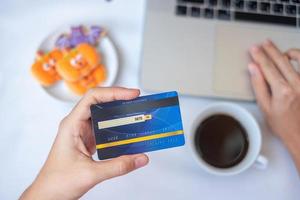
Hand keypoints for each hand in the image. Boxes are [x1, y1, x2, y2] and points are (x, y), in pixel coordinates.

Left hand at [20, 87, 148, 199]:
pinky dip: (117, 125)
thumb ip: (118, 166)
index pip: (93, 98)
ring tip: (135, 112)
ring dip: (119, 111)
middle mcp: (77, 124)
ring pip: (102, 114)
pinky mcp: (88, 140)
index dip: (113, 92)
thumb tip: (140, 158)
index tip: (131, 95)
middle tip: (137, 100)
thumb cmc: (57, 182)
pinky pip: (104, 127)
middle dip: (119, 98)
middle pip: (99, 102)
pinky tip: (127, 129)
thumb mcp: (91, 174)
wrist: (49, 194)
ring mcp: (82, 132)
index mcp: (72, 125)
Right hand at [248, 40, 299, 170]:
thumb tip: (253, 69)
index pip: (267, 67)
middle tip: (262, 44)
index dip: (259, 56)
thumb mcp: (265, 107)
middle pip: (280, 60)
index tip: (254, 49)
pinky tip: (291, 55)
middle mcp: (296, 84)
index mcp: (282, 91)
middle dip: (269, 50)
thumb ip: (259, 85)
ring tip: (273, 47)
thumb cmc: (284, 125)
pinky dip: (297, 57)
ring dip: (281, 51)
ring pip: (293, 59)